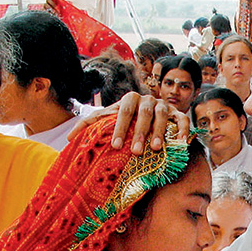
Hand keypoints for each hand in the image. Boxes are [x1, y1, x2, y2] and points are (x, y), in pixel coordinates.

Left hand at [67, 92, 189, 154]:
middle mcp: (148, 100)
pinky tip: (181, 143)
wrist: (150, 118)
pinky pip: (183, 120)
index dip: (120, 127)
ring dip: (159, 132)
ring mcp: (164, 106)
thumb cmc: (126, 123)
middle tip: (135, 151)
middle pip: (144, 112)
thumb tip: (69, 139)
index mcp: (130, 99)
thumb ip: (90, 126)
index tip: (115, 145)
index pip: (124, 110)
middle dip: (140, 131)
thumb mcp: (108, 121)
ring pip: (163, 115)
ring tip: (155, 149)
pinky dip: (183, 130)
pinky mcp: (178, 114)